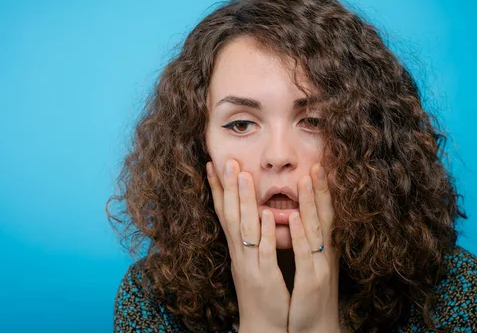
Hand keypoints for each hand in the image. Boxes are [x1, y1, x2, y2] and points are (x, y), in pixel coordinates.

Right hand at [206, 159, 289, 332]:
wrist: (264, 326)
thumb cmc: (261, 292)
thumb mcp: (253, 260)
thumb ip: (251, 238)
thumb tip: (253, 213)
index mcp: (237, 248)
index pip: (224, 212)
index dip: (218, 188)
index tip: (212, 164)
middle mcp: (239, 253)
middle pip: (230, 214)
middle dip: (228, 187)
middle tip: (226, 160)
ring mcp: (250, 264)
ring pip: (244, 228)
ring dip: (244, 201)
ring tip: (243, 175)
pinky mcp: (265, 278)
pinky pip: (264, 252)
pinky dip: (263, 233)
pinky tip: (265, 214)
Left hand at [287, 163, 339, 332]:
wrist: (315, 329)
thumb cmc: (309, 296)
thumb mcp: (310, 264)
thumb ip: (307, 241)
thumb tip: (300, 218)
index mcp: (321, 248)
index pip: (323, 213)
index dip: (321, 190)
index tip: (316, 165)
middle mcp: (324, 253)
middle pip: (324, 214)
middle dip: (320, 188)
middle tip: (317, 162)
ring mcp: (320, 265)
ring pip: (316, 228)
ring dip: (312, 203)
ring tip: (305, 179)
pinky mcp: (311, 280)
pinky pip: (305, 253)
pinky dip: (301, 234)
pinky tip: (295, 217)